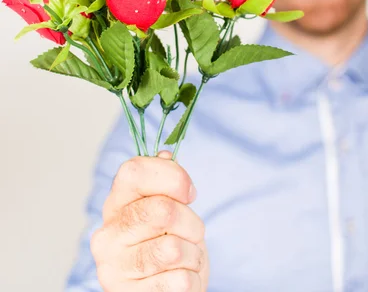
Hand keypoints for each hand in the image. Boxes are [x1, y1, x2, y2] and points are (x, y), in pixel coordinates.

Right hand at [91, 151, 208, 290]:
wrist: (164, 289)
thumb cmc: (167, 240)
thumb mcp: (168, 206)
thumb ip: (165, 180)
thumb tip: (166, 155)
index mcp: (115, 204)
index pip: (133, 171)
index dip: (171, 176)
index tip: (189, 192)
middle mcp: (107, 235)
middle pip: (162, 210)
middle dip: (191, 221)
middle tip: (193, 230)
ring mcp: (114, 269)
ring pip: (173, 249)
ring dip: (193, 253)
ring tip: (186, 256)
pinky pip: (180, 281)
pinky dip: (192, 278)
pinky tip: (180, 277)